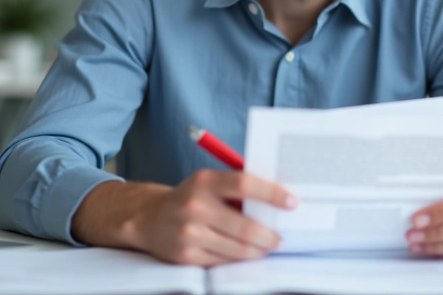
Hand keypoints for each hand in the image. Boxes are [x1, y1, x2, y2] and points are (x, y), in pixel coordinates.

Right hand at [124, 169, 297, 265]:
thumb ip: (237, 189)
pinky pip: (224, 261)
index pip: (245, 184)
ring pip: (239, 249)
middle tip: (280, 237)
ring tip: (265, 246)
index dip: (272, 193)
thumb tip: (277, 202)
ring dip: (258, 250)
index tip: (292, 202)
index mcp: (205, 181)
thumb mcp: (209, 182)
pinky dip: (239, 259)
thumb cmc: (190, 198)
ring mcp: (190, 233)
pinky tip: (244, 253)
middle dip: (270, 235)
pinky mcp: (186, 255)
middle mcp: (195, 206)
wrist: (149, 218)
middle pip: (246, 226)